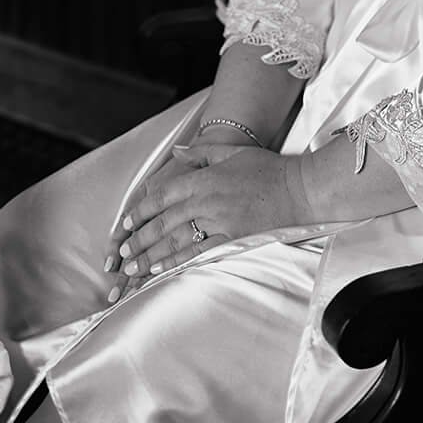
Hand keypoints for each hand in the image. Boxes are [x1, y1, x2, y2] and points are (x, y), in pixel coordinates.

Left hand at [104, 145, 310, 296]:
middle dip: (139, 238)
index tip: (127, 223)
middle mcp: (207, 200)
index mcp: (205, 178)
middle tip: (121, 253)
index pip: (163, 195)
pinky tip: (162, 270)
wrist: (300, 190)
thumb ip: (202, 152)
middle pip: (164, 221)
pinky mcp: (232, 240)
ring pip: (176, 240)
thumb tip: (178, 153)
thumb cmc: (268, 169)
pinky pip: (199, 253)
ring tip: (132, 268)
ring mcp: (219, 222)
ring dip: (151, 255)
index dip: (142, 211)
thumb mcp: (233, 152)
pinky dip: (177, 262)